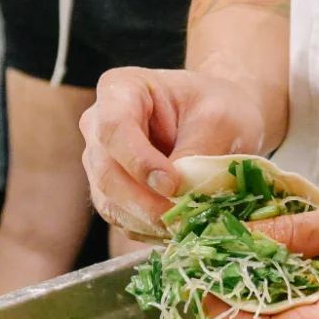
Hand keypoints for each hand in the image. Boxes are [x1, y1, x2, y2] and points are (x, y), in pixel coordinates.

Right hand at [80, 67, 268, 237]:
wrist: (219, 119)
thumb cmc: (219, 107)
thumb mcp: (219, 120)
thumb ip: (196, 154)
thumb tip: (177, 195)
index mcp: (120, 89)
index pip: (114, 127)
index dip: (139, 161)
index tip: (172, 184)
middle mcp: (99, 125)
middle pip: (106, 171)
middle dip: (144, 202)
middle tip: (184, 218)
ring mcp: (101, 161)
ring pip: (109, 202)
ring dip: (148, 221)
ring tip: (188, 225)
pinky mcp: (111, 193)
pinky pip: (122, 219)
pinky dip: (151, 230)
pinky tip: (181, 227)